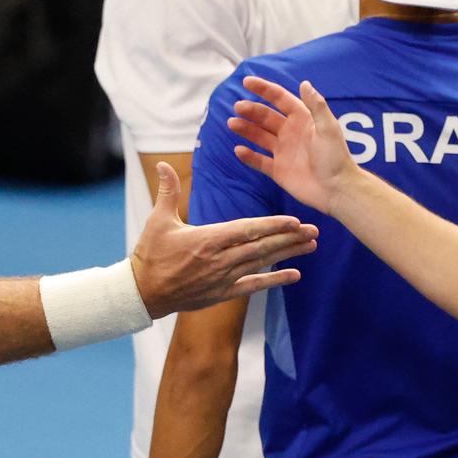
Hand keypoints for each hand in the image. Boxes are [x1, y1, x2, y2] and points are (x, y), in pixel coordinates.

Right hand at [131, 161, 317, 318]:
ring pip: (261, 264)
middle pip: (261, 247)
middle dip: (289, 238)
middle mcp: (220, 260)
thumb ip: (167, 191)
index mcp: (207, 240)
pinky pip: (253, 286)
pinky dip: (274, 280)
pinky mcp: (222, 293)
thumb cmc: (150, 254)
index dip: (272, 226)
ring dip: (288, 254)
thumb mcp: (157, 221)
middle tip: (314, 231)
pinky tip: (294, 275)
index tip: (294, 220)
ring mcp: (223, 278)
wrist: (143, 292)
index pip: (246, 230)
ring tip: (311, 246)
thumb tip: (163, 164)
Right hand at [228, 77, 358, 216]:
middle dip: (251, 110)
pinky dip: (249, 156)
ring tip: (232, 123)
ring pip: (259, 136)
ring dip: (246, 129)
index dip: (264, 89)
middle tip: (238, 107)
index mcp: (302, 120)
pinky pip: (259, 161)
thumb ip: (316, 106)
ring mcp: (283, 152)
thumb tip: (304, 83)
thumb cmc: (335, 158)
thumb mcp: (328, 128)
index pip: (280, 99)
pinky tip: (238, 150)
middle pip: (266, 117)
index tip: (247, 81)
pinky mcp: (278, 170)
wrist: (336, 190)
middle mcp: (291, 133)